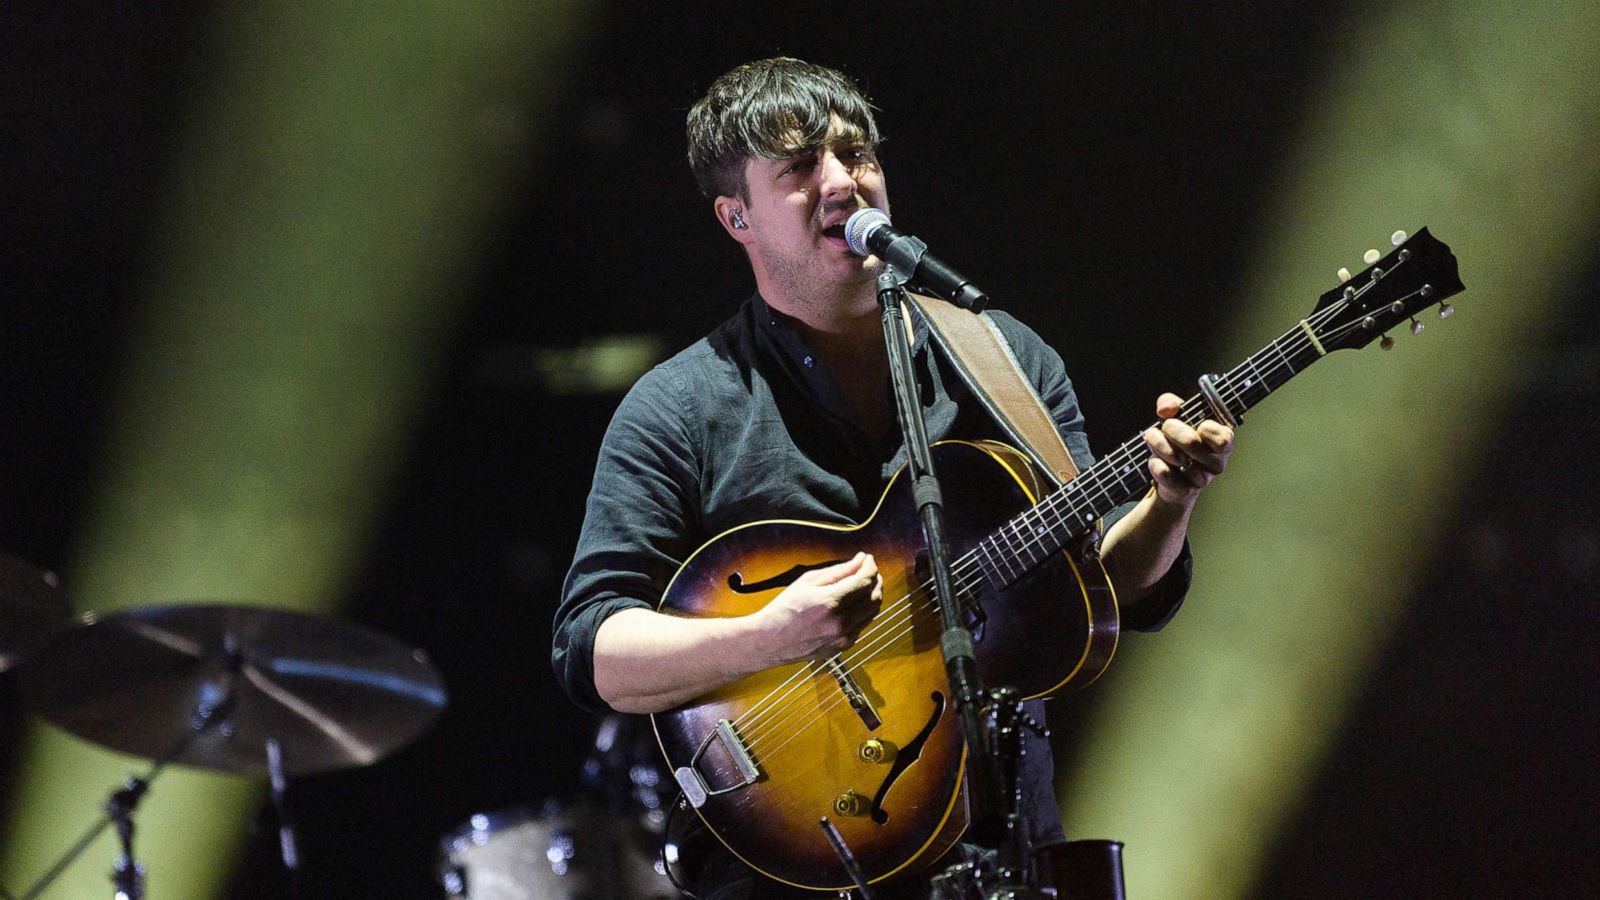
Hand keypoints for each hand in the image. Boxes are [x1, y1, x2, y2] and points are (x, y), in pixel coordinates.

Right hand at [748, 552, 882, 665]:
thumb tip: (859, 561)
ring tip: (862, 584)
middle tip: (868, 569)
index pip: (865, 581)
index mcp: (830, 603)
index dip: (870, 566)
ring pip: (872, 612)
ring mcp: (843, 637)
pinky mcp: (843, 646)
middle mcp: (840, 622)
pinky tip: (853, 603)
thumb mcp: (807, 582)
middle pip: (874, 597)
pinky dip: (863, 611)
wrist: (769, 641)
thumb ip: (838, 571)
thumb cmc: (783, 609)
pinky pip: (863, 625)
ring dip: (872, 595)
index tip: (867, 559)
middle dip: (875, 579)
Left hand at [1143, 392, 1234, 504]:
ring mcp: (1201, 480)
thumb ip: (1172, 403)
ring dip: (1158, 446)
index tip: (1197, 424)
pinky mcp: (1184, 492)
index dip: (1206, 428)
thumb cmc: (1177, 440)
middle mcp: (1216, 463)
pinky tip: (1155, 461)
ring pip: (1175, 457)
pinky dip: (1155, 464)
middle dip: (1171, 429)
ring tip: (1155, 443)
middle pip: (1191, 442)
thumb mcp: (1176, 416)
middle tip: (1165, 427)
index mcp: (1223, 443)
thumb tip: (1166, 409)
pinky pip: (1166, 474)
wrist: (1167, 474)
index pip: (1223, 438)